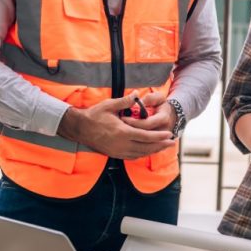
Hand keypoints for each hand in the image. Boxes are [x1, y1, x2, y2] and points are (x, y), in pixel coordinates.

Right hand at [57, 94, 174, 159]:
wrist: (79, 128)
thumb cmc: (94, 115)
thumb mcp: (109, 105)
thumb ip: (125, 101)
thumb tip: (137, 94)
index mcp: (122, 132)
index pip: (146, 136)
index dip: (159, 136)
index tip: (169, 134)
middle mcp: (121, 144)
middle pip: (146, 147)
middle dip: (160, 145)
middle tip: (172, 143)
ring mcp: (117, 151)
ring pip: (140, 153)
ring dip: (153, 151)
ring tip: (163, 147)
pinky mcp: (114, 154)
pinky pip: (132, 156)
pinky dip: (142, 154)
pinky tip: (147, 151)